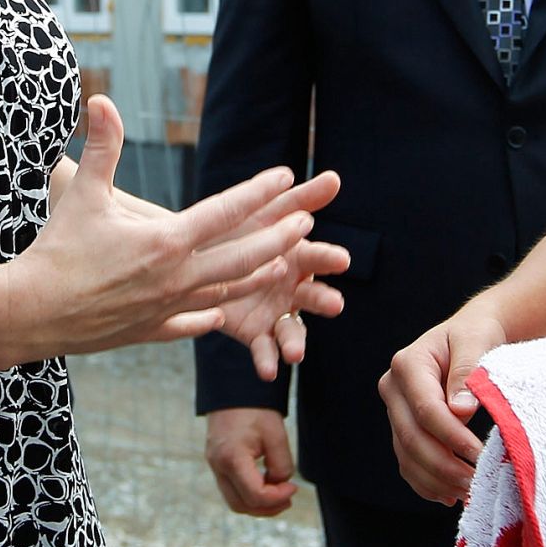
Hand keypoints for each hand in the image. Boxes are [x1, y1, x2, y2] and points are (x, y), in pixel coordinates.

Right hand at [8, 95, 318, 356]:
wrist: (30, 313)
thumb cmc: (56, 249)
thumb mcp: (82, 193)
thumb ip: (102, 146)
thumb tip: (101, 98)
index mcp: (166, 241)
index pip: (226, 211)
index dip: (258, 192)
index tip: (283, 176)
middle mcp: (176, 277)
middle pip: (244, 256)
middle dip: (279, 238)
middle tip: (306, 224)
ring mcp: (167, 308)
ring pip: (226, 292)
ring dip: (257, 275)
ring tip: (282, 264)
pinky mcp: (151, 331)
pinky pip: (192, 323)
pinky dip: (210, 315)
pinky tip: (220, 313)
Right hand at [204, 407, 296, 515]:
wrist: (233, 388)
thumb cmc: (256, 409)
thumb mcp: (276, 436)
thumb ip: (281, 466)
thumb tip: (280, 485)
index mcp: (232, 458)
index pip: (255, 495)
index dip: (278, 498)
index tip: (294, 488)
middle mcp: (218, 466)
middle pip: (241, 505)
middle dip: (268, 508)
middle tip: (289, 498)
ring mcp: (214, 465)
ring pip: (235, 501)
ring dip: (258, 504)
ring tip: (280, 494)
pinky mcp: (216, 463)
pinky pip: (232, 489)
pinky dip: (249, 494)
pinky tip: (267, 484)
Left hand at [215, 171, 349, 379]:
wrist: (204, 254)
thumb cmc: (244, 229)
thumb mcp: (270, 210)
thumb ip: (302, 198)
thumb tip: (335, 177)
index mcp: (299, 256)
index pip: (317, 256)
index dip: (328, 257)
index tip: (342, 259)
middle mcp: (294, 287)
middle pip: (312, 296)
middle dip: (322, 301)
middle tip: (334, 305)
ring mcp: (276, 312)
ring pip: (292, 329)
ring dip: (296, 341)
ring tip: (295, 354)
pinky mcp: (256, 332)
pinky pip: (263, 348)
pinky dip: (267, 359)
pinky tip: (268, 369)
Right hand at [378, 309, 506, 504]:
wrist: (469, 336)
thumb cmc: (476, 335)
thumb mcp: (478, 340)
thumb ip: (469, 371)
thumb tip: (461, 411)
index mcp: (408, 364)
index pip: (427, 410)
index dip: (453, 437)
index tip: (481, 455)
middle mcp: (393, 388)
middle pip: (412, 438)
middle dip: (445, 466)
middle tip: (477, 483)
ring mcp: (395, 411)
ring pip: (407, 456)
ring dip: (437, 481)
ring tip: (470, 492)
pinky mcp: (402, 428)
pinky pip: (407, 464)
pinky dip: (427, 484)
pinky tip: (450, 496)